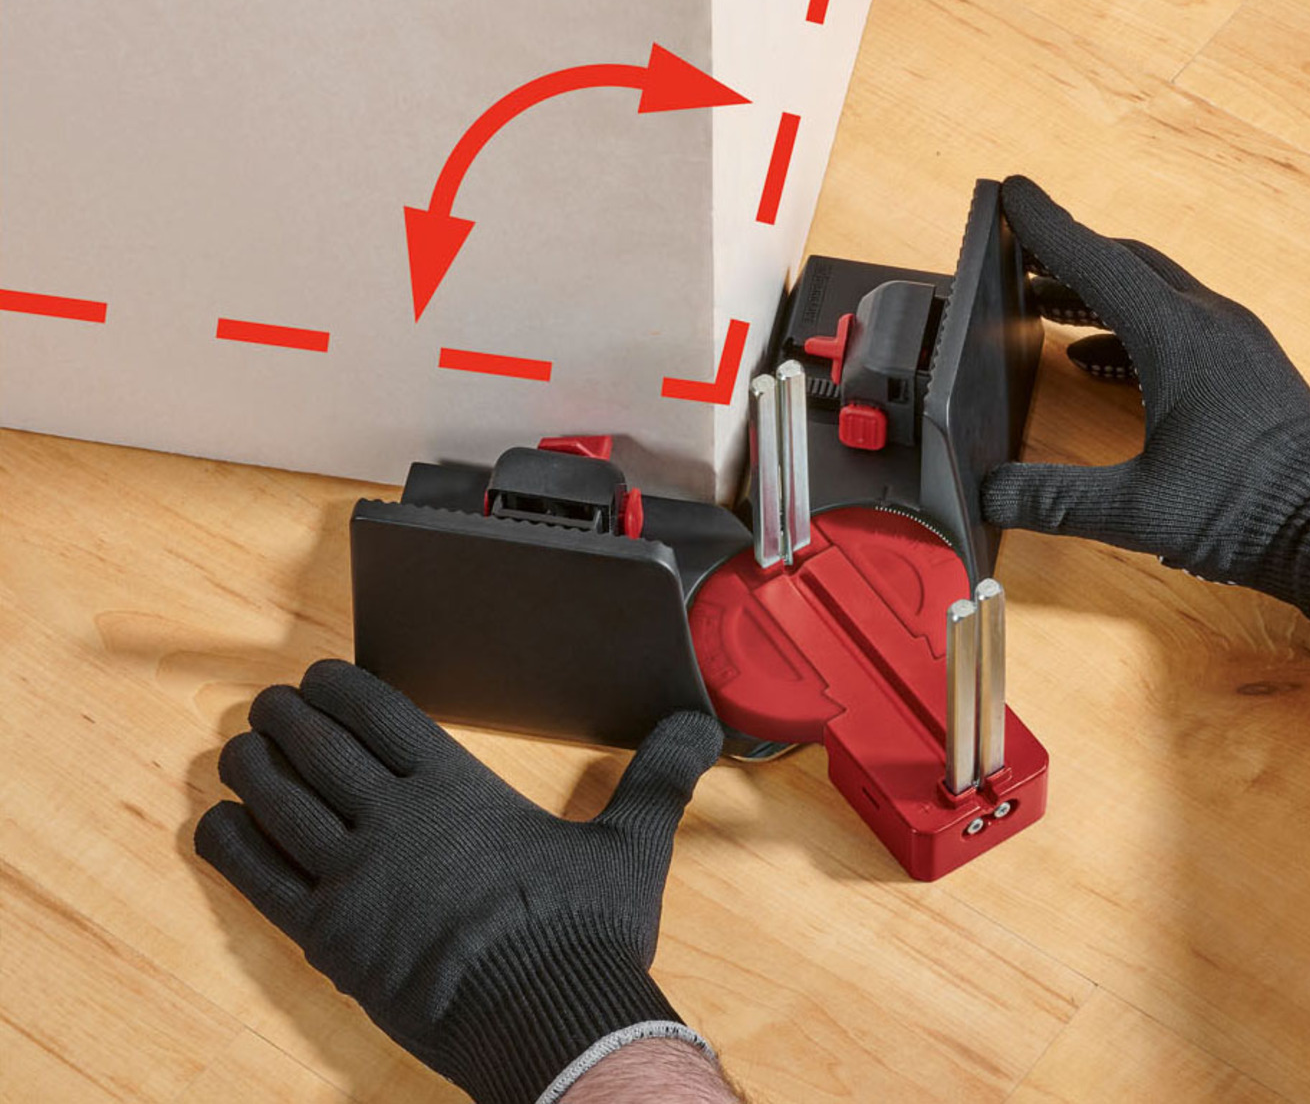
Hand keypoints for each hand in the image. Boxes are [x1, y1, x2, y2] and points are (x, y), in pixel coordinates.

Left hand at [195, 660, 724, 1103]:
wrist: (551, 1021)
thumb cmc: (586, 933)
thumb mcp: (632, 842)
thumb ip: (658, 775)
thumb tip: (701, 728)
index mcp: (458, 790)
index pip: (378, 713)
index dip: (337, 686)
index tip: (318, 676)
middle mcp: (396, 822)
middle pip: (316, 746)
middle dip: (285, 715)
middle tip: (272, 704)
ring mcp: (356, 880)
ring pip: (276, 801)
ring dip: (250, 765)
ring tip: (242, 748)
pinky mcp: (331, 939)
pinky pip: (257, 877)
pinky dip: (230, 842)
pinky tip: (219, 822)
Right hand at [984, 176, 1309, 642]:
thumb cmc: (1249, 511)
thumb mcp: (1135, 508)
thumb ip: (1052, 499)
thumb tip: (989, 495)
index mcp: (1180, 338)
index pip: (1098, 263)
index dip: (1047, 227)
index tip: (1015, 192)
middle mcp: (1212, 325)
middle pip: (1129, 266)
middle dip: (1069, 256)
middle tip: (1020, 251)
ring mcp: (1238, 343)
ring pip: (1156, 293)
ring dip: (1099, 294)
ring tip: (1045, 302)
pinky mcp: (1249, 369)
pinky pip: (1180, 325)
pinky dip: (1129, 329)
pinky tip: (1099, 360)